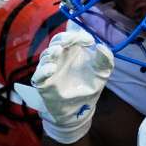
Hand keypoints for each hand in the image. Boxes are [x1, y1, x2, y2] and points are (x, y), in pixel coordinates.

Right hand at [14, 25, 112, 143]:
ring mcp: (50, 69)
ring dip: (51, 52)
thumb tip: (101, 46)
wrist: (81, 110)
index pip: (72, 36)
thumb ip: (106, 59)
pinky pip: (39, 75)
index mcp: (74, 51)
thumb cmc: (90, 87)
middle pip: (56, 41)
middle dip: (62, 39)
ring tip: (58, 51)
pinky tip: (52, 69)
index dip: (78, 35)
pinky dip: (43, 70)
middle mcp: (61, 57)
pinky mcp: (43, 83)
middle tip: (69, 40)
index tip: (89, 41)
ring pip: (46, 55)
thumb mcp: (102, 72)